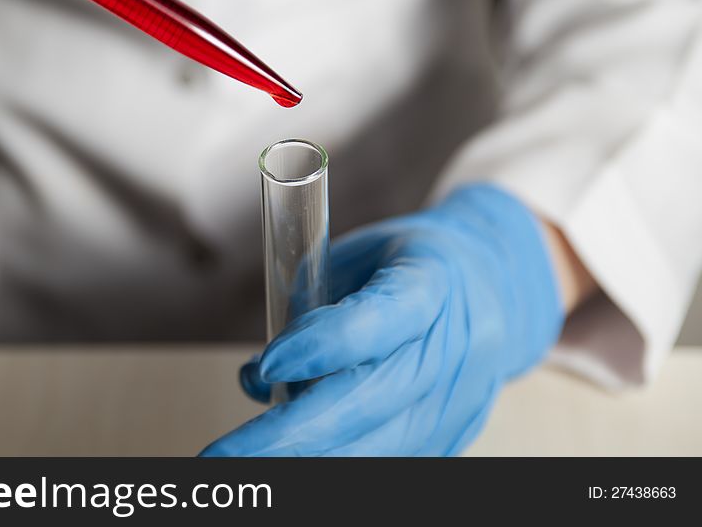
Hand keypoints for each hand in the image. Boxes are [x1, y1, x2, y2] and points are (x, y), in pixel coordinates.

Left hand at [201, 184, 564, 455]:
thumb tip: (257, 377)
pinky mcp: (454, 433)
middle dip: (291, 435)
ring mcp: (460, 396)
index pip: (384, 316)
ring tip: (243, 462)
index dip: (326, 343)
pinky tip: (289, 458)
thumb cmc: (410, 266)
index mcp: (433, 280)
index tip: (268, 363)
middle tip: (224, 454)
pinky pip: (389, 458)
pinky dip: (334, 460)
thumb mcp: (360, 256)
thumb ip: (310, 307)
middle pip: (372, 399)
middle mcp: (455, 344)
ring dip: (306, 459)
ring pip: (381, 446)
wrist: (494, 288)